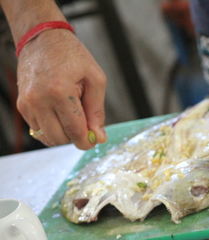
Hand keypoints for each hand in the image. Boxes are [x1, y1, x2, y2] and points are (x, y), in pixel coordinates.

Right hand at [16, 29, 106, 149]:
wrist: (43, 39)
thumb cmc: (73, 57)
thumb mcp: (95, 79)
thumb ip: (97, 111)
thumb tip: (98, 137)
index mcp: (59, 92)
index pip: (74, 130)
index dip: (86, 141)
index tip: (94, 141)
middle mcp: (39, 100)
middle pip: (59, 138)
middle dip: (74, 138)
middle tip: (85, 125)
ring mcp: (27, 104)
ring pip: (47, 137)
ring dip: (63, 133)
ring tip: (72, 114)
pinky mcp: (21, 106)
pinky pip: (38, 129)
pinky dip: (52, 128)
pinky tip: (60, 113)